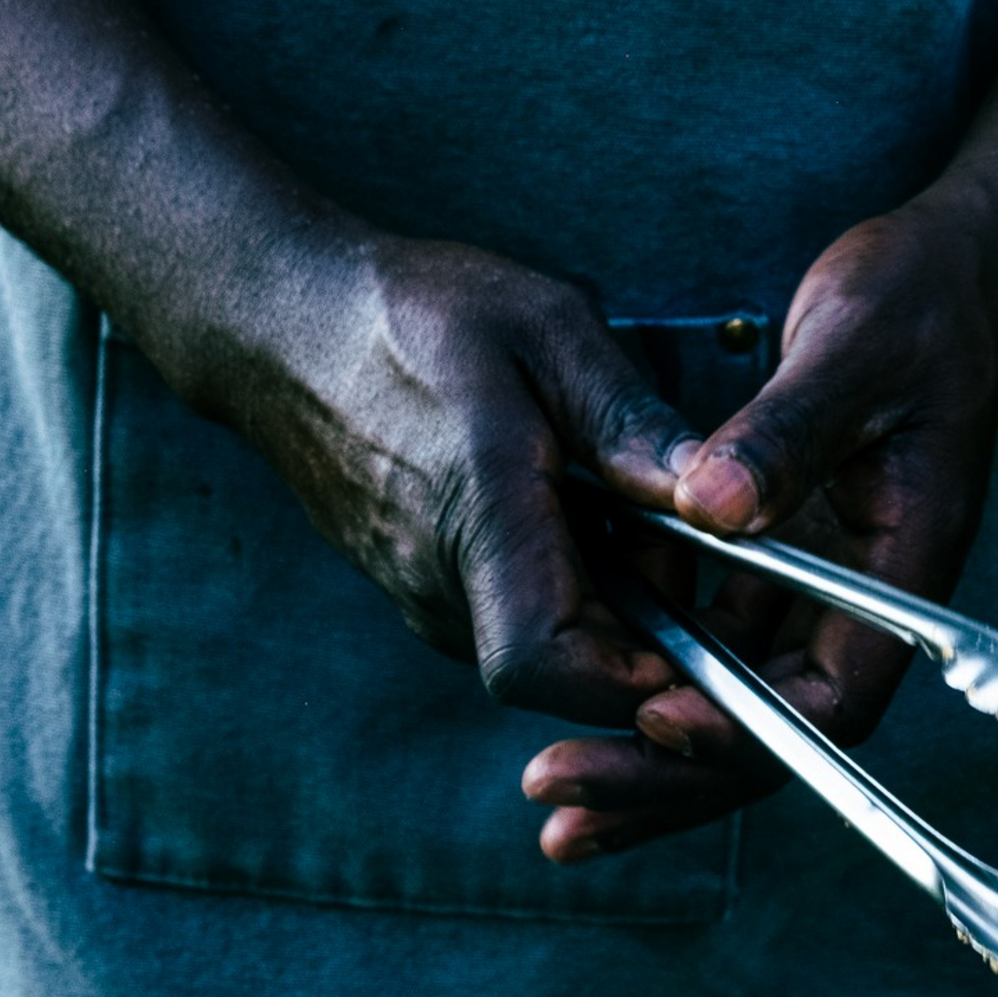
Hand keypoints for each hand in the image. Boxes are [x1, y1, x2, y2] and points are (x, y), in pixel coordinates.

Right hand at [228, 232, 711, 736]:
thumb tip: (710, 496)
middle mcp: (441, 586)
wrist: (286, 328)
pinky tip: (567, 506)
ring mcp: (428, 601)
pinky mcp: (428, 599)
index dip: (626, 680)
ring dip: (609, 600)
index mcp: (472, 518)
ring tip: (609, 500)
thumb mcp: (544, 327)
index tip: (694, 636)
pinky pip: (520, 621)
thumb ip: (628, 417)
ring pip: (552, 649)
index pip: (541, 665)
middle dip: (646, 626)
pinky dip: (568, 584)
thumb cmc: (410, 316)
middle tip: (669, 531)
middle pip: (570, 671)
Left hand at [521, 195, 997, 862]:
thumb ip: (784, 431)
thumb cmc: (917, 304)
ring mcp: (813, 600)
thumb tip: (706, 506)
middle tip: (557, 801)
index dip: (745, 728)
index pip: (829, 701)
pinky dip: (641, 673)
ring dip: (640, 751)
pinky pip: (706, 647)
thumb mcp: (853, 346)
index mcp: (902, 579)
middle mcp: (858, 613)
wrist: (946, 278)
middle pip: (767, 736)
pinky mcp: (773, 573)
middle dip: (663, 779)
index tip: (654, 720)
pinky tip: (569, 692)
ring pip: (728, 705)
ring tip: (550, 791)